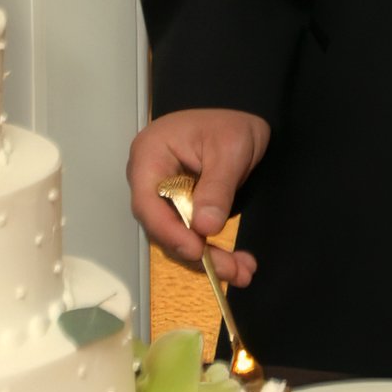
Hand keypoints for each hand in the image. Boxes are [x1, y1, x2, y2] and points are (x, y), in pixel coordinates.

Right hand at [126, 107, 271, 286]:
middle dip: (197, 252)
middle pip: (162, 227)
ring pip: (177, 237)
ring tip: (243, 271)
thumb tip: (204, 227)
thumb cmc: (231, 125)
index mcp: (150, 156)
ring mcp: (163, 197)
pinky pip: (190, 235)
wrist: (243, 120)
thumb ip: (217, 187)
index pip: (148, 203)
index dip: (169, 231)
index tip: (195, 249)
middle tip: (232, 270)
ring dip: (209, 259)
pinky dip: (213, 251)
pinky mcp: (180, 210)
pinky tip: (238, 264)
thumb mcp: (230, 149)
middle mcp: (149, 180)